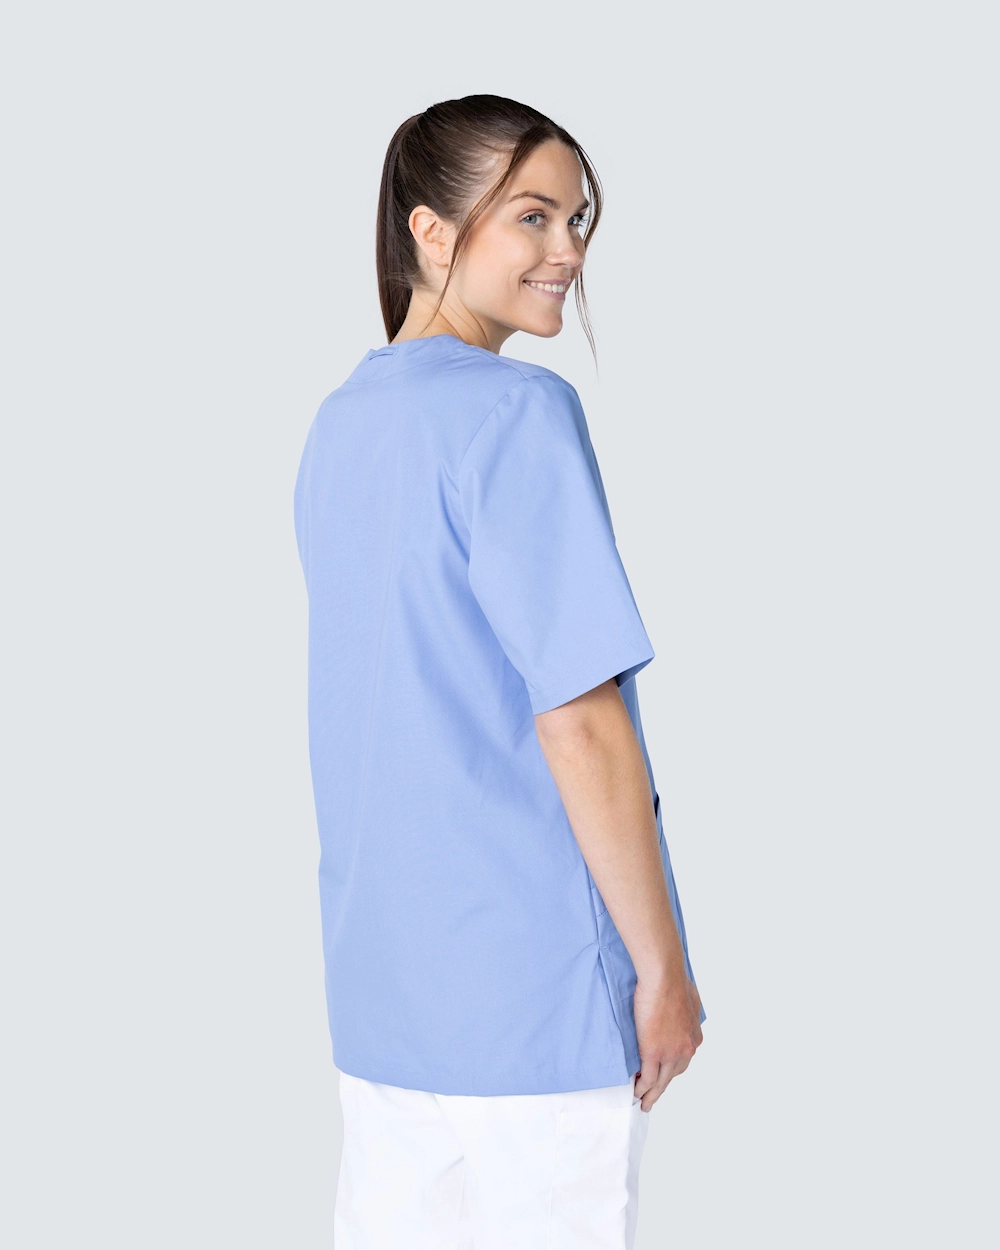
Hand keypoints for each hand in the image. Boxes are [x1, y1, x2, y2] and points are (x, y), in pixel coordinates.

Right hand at [632, 976, 702, 1110]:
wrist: (664, 978)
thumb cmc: (675, 981)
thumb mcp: (691, 999)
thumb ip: (688, 1012)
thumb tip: (685, 1011)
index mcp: (694, 1037)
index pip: (683, 1061)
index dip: (672, 1069)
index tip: (664, 1073)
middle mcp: (686, 1049)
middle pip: (673, 1075)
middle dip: (663, 1087)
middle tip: (654, 1096)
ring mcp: (670, 1053)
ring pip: (661, 1082)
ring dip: (652, 1095)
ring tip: (645, 1102)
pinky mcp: (653, 1052)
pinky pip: (648, 1078)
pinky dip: (642, 1088)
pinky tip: (637, 1093)